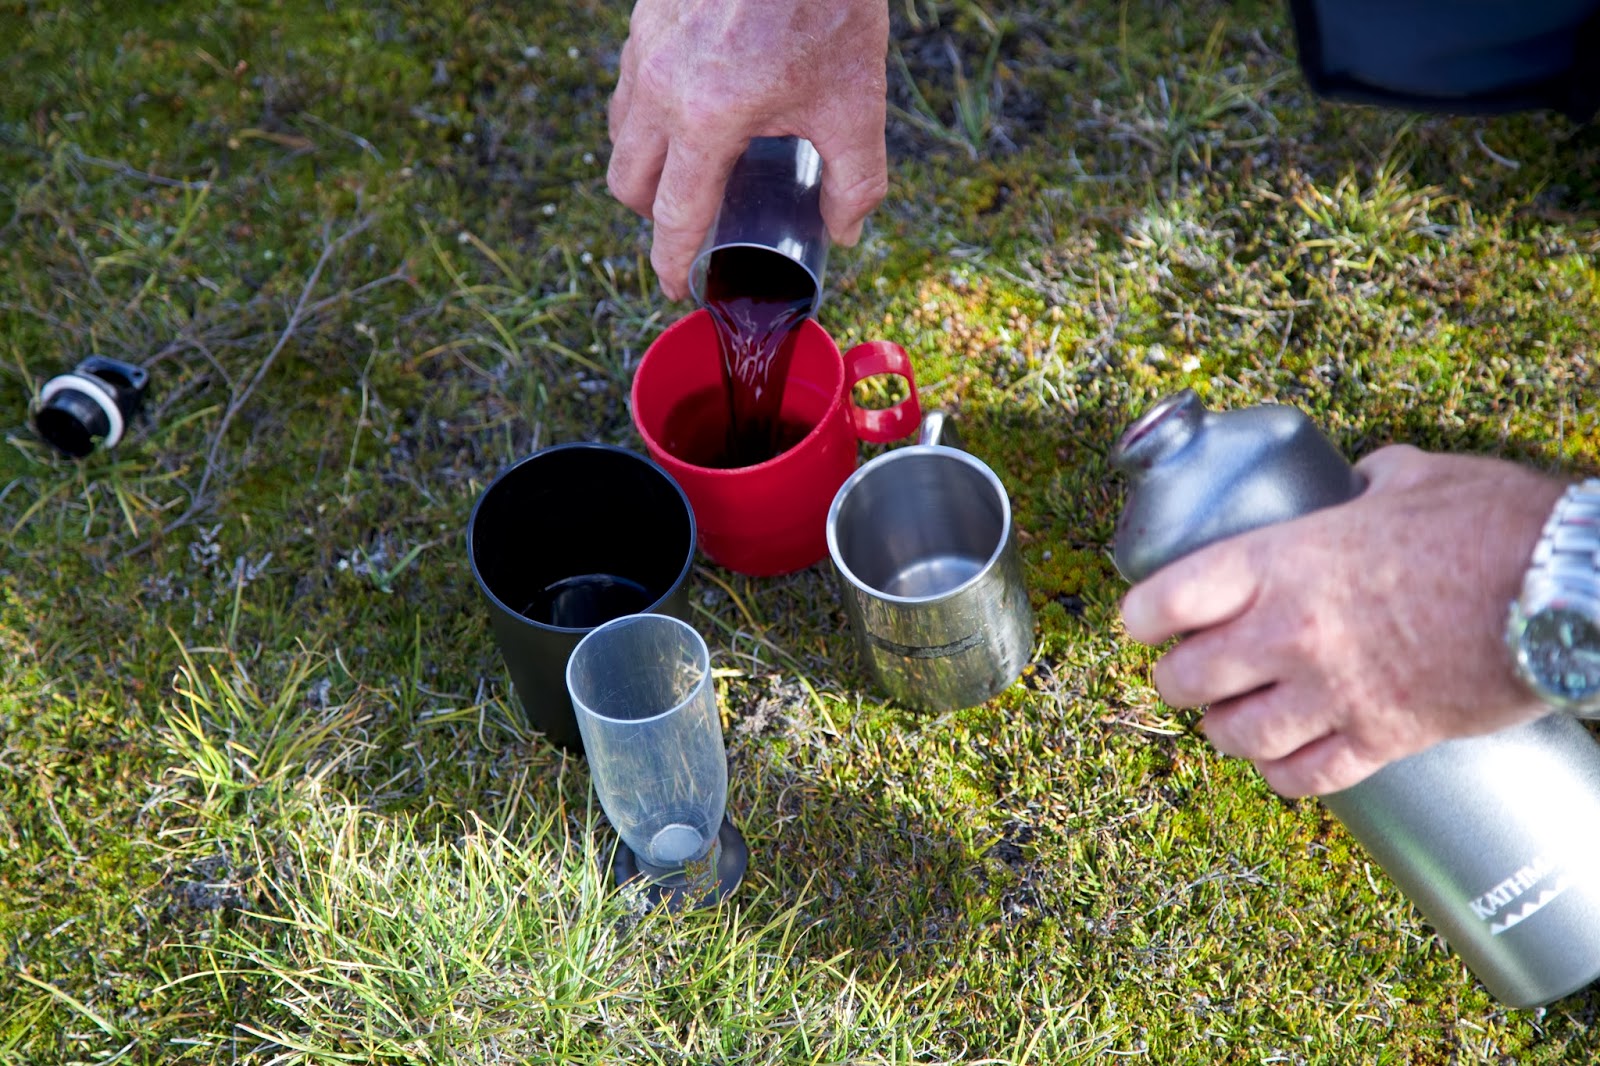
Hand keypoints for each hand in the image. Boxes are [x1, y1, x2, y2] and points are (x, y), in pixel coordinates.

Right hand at [607, 0, 889, 299]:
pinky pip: (630, 84)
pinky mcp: (646, 17)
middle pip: (626, 181)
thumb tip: (849, 231)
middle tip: (689, 225)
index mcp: (706, 119)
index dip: (670, 263)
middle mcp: (660, 87)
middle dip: (651, 215)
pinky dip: (649, 112)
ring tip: (692, 168)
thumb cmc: (827, 4)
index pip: (673, 216)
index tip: (673, 288)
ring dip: (646, 163)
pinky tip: (691, 106)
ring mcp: (644, 47)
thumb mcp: (856, 102)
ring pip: (621, 130)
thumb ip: (856, 179)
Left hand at [1120, 446, 1567, 796]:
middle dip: (1175, 679)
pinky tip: (1281, 764)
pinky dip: (1283, 775)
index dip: (1141, 614)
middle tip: (1184, 673)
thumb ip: (1364, 484)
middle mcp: (1289, 631)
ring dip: (1222, 731)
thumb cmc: (1491, 523)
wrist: (1564, 589)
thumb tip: (1357, 483)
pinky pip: (1303, 777)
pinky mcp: (1380, 739)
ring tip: (1227, 721)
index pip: (1167, 598)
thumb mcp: (1410, 478)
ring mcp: (1331, 691)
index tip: (1140, 621)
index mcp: (1280, 560)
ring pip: (1234, 736)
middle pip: (1186, 678)